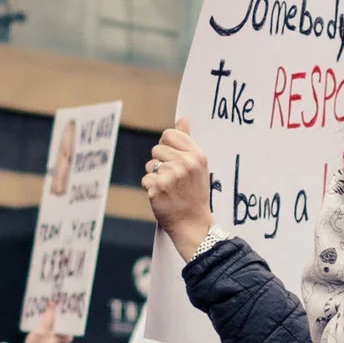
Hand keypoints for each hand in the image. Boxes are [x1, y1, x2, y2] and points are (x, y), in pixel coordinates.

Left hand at [145, 117, 213, 259]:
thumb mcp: (197, 165)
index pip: (169, 134)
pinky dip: (151, 189)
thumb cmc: (194, 193)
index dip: (167, 146)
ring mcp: (171, 175)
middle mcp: (185, 163)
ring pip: (150, 164)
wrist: (194, 223)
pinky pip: (146, 179)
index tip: (174, 160)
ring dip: (155, 176)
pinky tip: (164, 197)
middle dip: (161, 163)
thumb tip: (182, 119)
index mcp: (197, 155)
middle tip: (173, 179)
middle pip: (157, 148)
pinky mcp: (158, 187)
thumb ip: (188, 140)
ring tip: (169, 188)